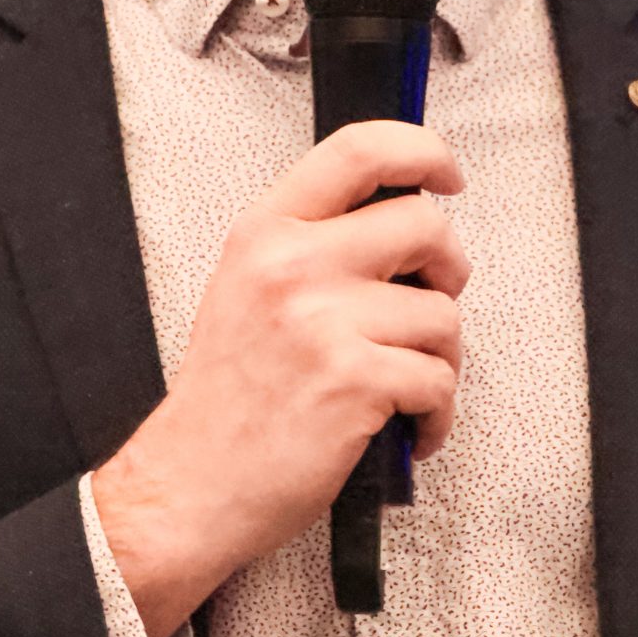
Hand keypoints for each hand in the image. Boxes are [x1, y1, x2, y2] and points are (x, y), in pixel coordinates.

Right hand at [91, 120, 467, 636]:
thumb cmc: (226, 399)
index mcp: (266, 232)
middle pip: (425, 225)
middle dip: (448, 268)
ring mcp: (325, 322)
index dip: (422, 151)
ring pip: (442, 314)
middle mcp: (293, 265)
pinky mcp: (355, 381)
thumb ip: (313, 244)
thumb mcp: (247, 288)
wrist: (189, 486)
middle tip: (431, 302)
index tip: (446, 175)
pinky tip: (404, 427)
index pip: (359, 150)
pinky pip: (439, 380)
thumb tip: (405, 221)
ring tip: (401, 386)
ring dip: (439, 358)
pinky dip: (435, 413)